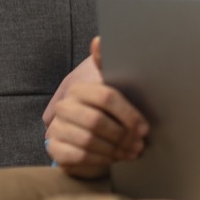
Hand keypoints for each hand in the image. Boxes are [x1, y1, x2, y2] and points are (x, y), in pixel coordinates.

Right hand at [44, 37, 148, 178]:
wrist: (86, 133)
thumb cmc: (107, 109)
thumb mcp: (114, 86)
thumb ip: (108, 64)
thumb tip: (99, 40)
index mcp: (80, 87)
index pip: (106, 97)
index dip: (129, 114)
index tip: (144, 128)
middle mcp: (64, 106)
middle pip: (97, 121)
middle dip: (123, 136)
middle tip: (140, 144)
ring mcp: (56, 128)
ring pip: (89, 140)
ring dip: (115, 149)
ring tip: (133, 152)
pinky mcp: (54, 148)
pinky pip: (79, 156)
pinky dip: (102, 159)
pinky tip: (116, 159)